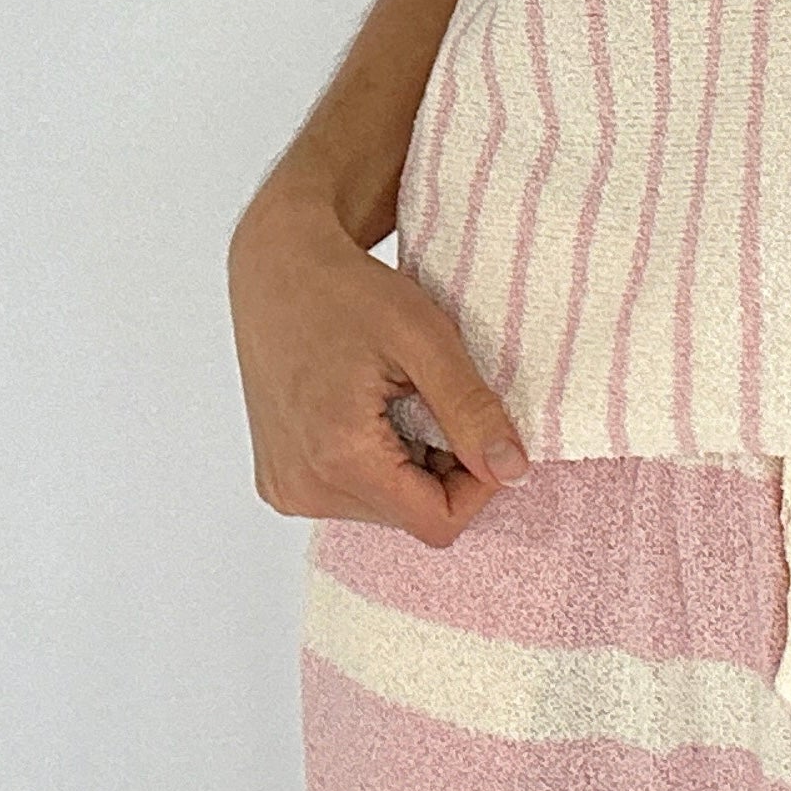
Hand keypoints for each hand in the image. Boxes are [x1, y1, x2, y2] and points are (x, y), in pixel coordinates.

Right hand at [228, 183, 530, 547]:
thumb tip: (513, 470)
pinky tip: (372, 410)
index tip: (480, 424)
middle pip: (411, 516)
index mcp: (338, 458)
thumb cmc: (347, 291)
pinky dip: (378, 460)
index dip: (478, 483)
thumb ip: (471, 412)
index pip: (438, 522)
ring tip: (398, 398)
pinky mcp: (279, 478)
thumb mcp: (426, 340)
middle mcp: (302, 487)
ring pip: (385, 508)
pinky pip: (352, 494)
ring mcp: (286, 486)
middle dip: (442, 468)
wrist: (277, 268)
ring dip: (410, 463)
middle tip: (434, 398)